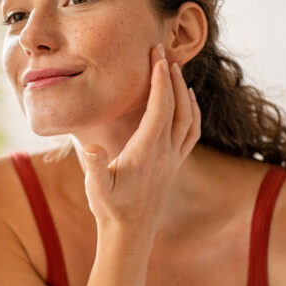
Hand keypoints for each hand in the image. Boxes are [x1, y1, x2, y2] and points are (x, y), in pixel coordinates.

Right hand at [82, 44, 200, 234]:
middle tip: (161, 51)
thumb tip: (92, 148)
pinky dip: (193, 111)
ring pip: (189, 118)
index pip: (159, 108)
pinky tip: (187, 101)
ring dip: (183, 91)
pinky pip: (191, 132)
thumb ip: (96, 167)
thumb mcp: (96, 189)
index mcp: (148, 152)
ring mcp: (173, 158)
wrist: (130, 234)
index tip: (156, 56)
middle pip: (177, 106)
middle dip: (170, 76)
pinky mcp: (175, 164)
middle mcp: (166, 152)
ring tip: (174, 70)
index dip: (159, 81)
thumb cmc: (110, 209)